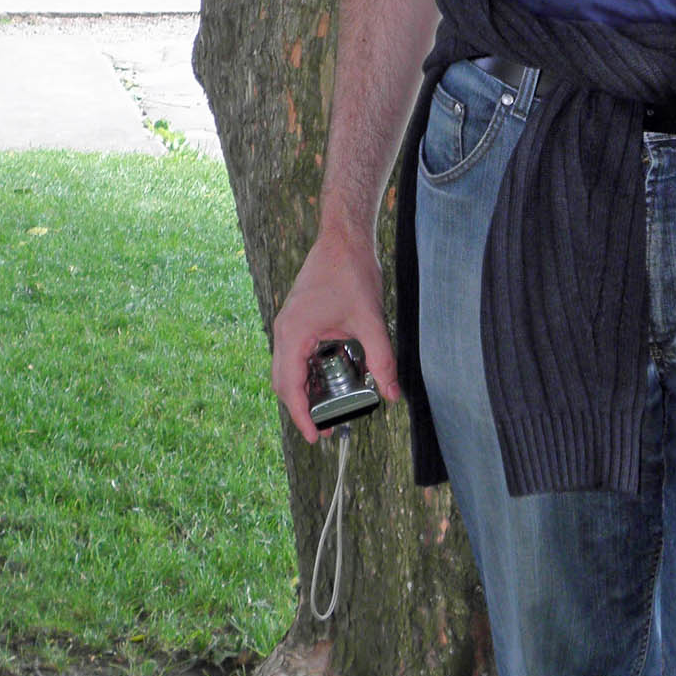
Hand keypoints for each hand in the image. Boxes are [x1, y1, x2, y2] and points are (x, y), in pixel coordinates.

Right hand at [270, 224, 399, 444]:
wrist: (343, 238)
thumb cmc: (351, 272)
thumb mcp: (370, 321)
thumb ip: (381, 360)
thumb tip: (392, 393)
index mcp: (294, 334)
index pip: (290, 387)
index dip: (302, 416)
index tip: (316, 437)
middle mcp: (285, 331)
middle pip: (283, 382)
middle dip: (302, 408)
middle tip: (325, 429)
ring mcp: (288, 325)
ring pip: (287, 369)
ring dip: (305, 390)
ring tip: (330, 407)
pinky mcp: (297, 319)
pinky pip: (295, 354)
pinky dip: (308, 371)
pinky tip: (332, 377)